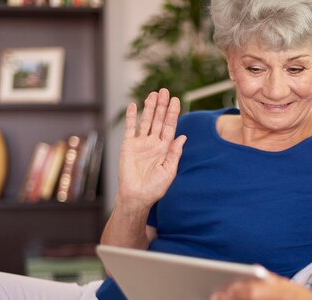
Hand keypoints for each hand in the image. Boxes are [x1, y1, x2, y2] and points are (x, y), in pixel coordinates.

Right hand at [118, 88, 186, 210]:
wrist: (137, 196)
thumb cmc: (155, 187)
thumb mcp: (169, 170)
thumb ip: (175, 153)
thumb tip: (183, 137)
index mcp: (165, 148)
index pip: (170, 126)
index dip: (173, 113)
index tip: (176, 100)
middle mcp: (153, 143)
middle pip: (159, 120)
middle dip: (162, 106)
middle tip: (165, 91)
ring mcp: (141, 143)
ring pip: (146, 121)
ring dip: (149, 107)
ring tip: (153, 94)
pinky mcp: (128, 145)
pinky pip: (130, 128)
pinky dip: (131, 117)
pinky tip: (133, 105)